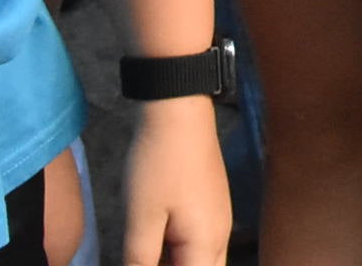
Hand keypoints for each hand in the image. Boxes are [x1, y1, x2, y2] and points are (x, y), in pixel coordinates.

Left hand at [118, 99, 230, 265]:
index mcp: (207, 244)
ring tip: (148, 255)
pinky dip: (181, 254)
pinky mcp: (211, 203)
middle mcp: (221, 235)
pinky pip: (201, 243)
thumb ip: (140, 261)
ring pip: (204, 260)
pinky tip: (156, 247)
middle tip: (149, 259)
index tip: (145, 263)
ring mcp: (219, 217)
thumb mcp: (141, 219)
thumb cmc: (159, 165)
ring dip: (180, 263)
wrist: (179, 110)